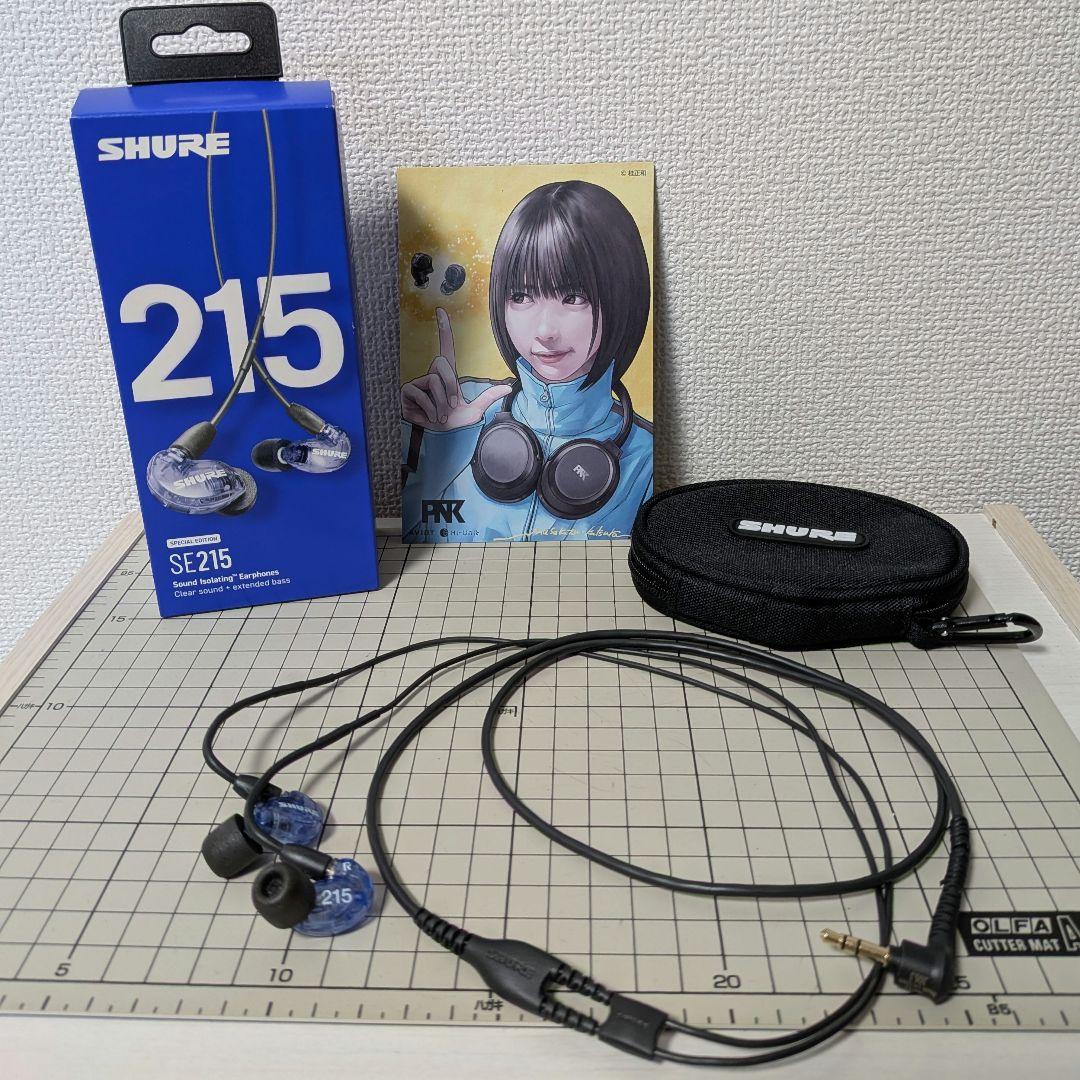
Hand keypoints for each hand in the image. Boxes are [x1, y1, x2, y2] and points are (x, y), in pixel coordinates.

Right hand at [401, 307, 512, 430]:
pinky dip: (429, 407)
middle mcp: (431, 375)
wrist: (441, 438)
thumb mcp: (475, 410)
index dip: (444, 330)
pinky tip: (428, 416)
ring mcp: (418, 382)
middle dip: (451, 388)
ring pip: (434, 380)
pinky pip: (421, 392)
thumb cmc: (455, 424)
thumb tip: (509, 387)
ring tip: (440, 415)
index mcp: (447, 376)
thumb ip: (489, 397)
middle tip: (451, 407)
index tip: (441, 311)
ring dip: (441, 402)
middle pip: (443, 366)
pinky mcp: (407, 391)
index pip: (446, 348)